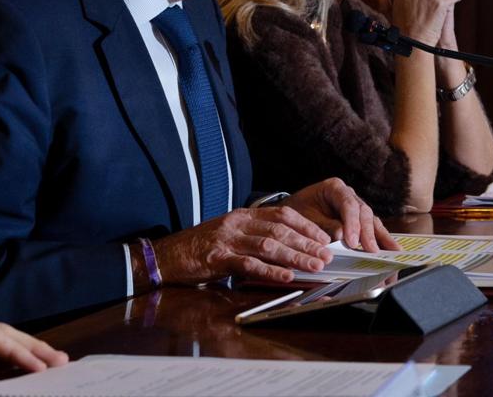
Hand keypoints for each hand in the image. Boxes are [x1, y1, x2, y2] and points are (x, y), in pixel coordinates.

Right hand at [151, 206, 334, 286]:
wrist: (165, 255)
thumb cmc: (200, 247)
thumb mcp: (230, 233)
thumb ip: (255, 235)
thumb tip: (287, 245)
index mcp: (243, 215)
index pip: (283, 215)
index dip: (306, 226)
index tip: (324, 237)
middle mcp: (237, 223)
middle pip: (280, 231)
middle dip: (307, 243)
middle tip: (327, 254)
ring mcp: (227, 240)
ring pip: (269, 246)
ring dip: (295, 256)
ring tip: (314, 265)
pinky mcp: (217, 258)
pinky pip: (248, 265)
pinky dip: (270, 271)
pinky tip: (286, 276)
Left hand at [285, 178, 399, 251]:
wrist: (291, 211)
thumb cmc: (297, 212)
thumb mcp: (305, 218)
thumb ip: (324, 225)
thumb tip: (342, 235)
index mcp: (334, 187)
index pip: (348, 204)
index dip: (353, 223)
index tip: (352, 241)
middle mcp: (348, 194)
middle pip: (363, 212)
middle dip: (368, 232)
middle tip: (371, 250)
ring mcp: (355, 205)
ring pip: (371, 219)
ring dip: (380, 236)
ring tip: (391, 250)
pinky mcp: (358, 218)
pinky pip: (371, 226)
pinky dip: (379, 237)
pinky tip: (390, 248)